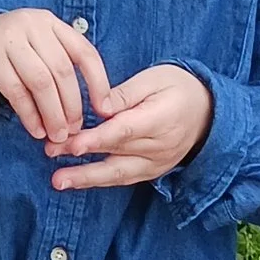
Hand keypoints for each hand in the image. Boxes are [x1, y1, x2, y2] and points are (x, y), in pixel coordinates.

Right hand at [0, 8, 110, 150]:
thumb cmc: (14, 50)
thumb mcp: (40, 46)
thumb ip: (63, 65)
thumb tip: (94, 106)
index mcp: (51, 22)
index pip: (84, 52)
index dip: (99, 83)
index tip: (104, 109)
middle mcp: (32, 26)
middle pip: (61, 71)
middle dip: (72, 105)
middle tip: (74, 130)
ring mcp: (9, 40)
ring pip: (40, 82)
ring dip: (52, 114)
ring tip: (57, 135)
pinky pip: (16, 92)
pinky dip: (29, 115)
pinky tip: (36, 131)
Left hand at [48, 62, 212, 191]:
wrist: (208, 113)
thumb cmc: (178, 88)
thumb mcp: (154, 79)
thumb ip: (124, 94)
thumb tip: (98, 106)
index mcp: (161, 119)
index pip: (125, 132)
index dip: (97, 139)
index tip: (72, 144)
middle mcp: (159, 147)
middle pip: (116, 154)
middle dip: (81, 157)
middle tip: (51, 154)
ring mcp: (156, 163)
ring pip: (118, 174)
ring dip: (86, 177)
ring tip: (58, 180)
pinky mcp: (151, 172)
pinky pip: (123, 178)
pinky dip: (100, 180)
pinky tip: (76, 180)